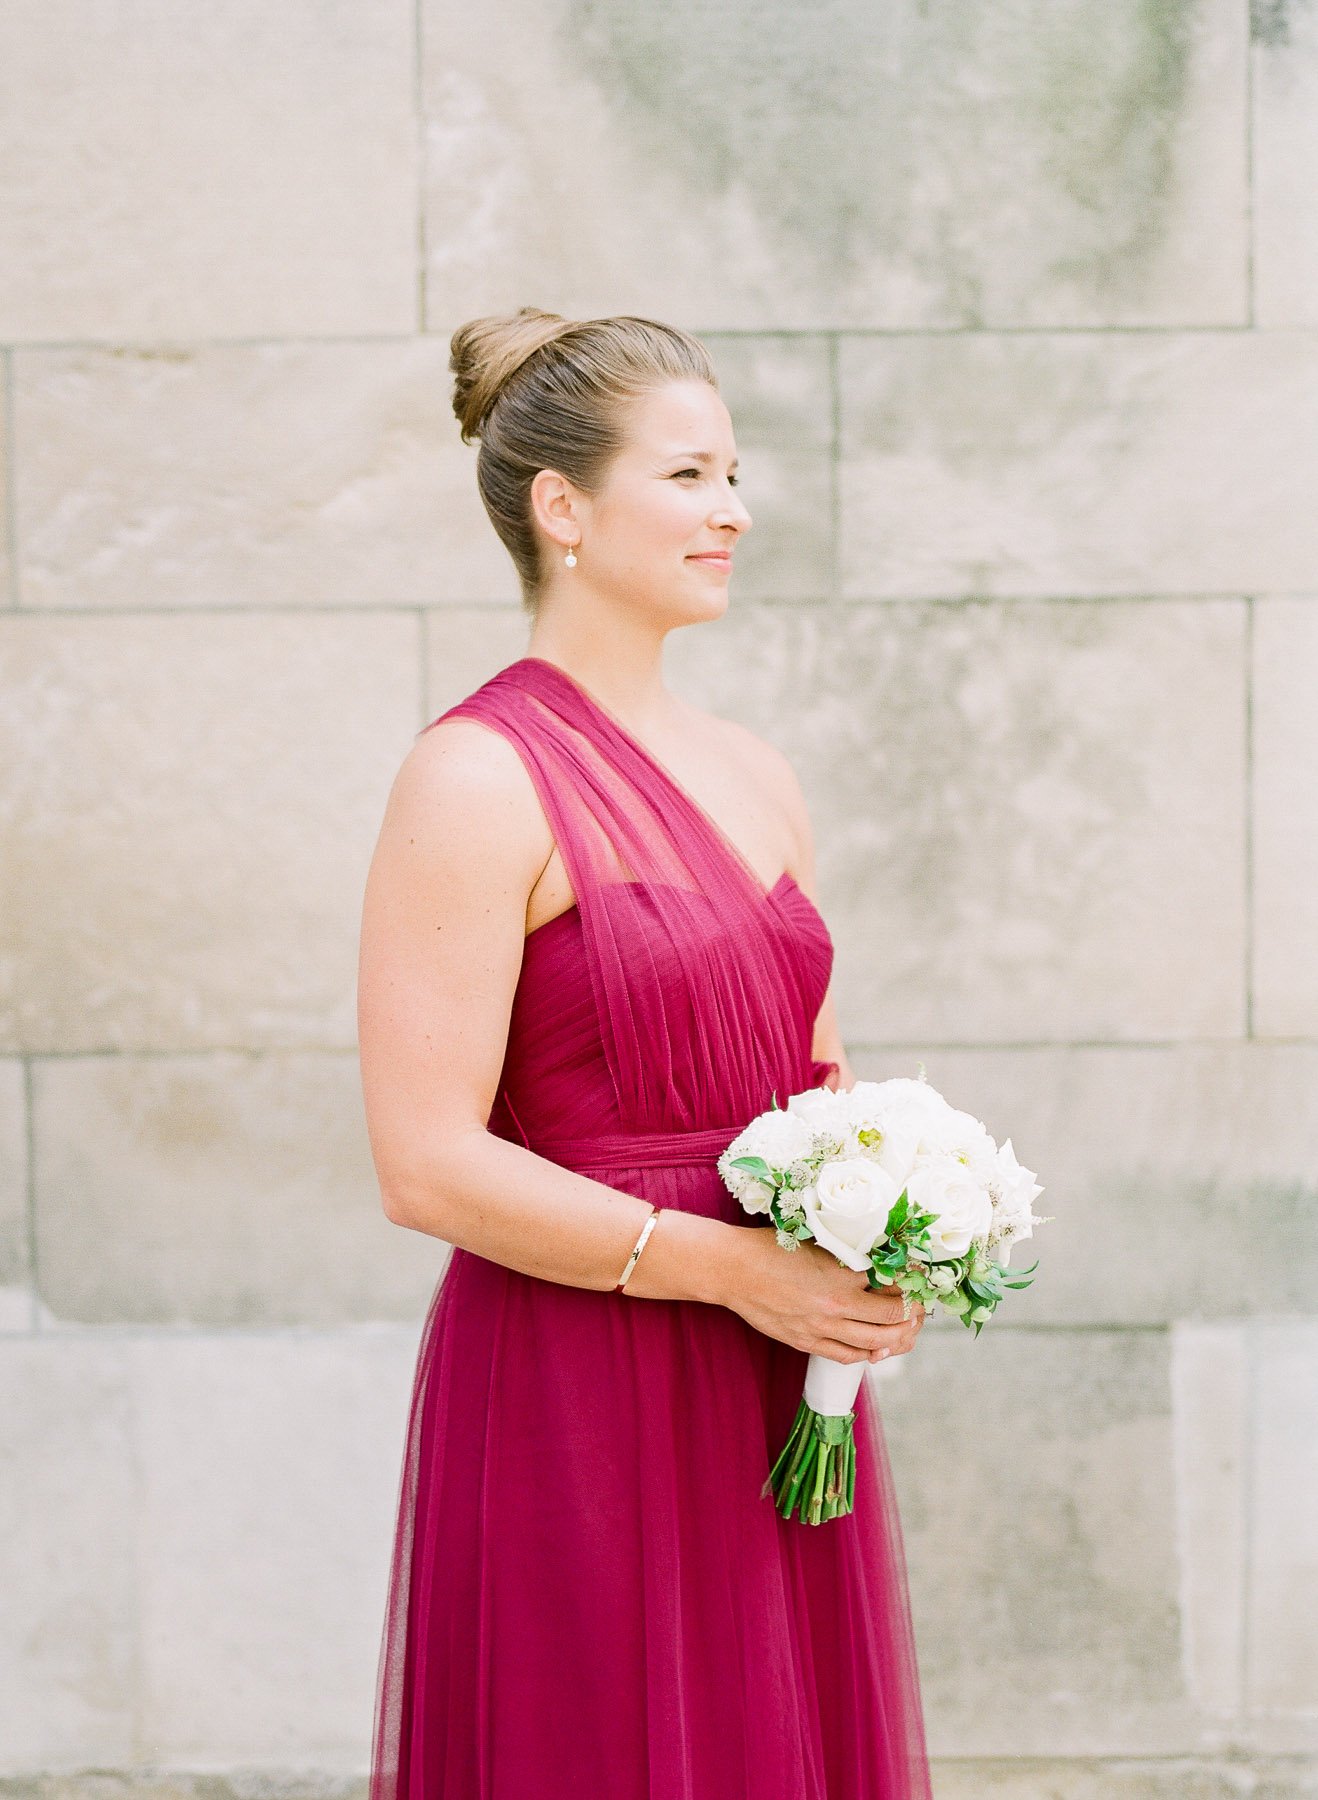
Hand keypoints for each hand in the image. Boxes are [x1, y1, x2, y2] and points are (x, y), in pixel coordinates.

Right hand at [721, 1226, 927, 1363]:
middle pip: (892, 1320)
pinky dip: (867, 1353)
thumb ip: (848, 1257)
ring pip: (875, 1344)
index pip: (894, 1289)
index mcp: (842, 1277)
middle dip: (912, 1315)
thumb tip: (880, 1263)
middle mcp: (836, 1307)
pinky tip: (874, 1346)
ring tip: (903, 1329)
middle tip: (917, 1308)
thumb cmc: (772, 1248)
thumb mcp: (818, 1243)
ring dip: (896, 1338)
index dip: (912, 1286)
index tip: (918, 1280)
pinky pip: (847, 1356)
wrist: (734, 1269)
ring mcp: (821, 1329)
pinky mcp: (805, 1342)